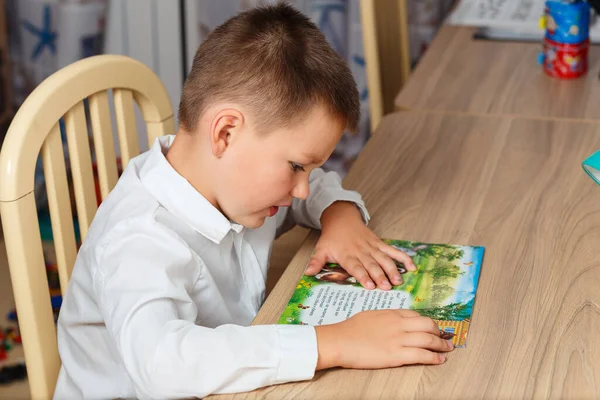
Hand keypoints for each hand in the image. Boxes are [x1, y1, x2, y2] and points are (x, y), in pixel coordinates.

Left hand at [307, 201, 415, 289]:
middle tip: (387, 287)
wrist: (341, 218)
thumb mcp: (321, 249)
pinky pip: (392, 251)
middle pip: (372, 264)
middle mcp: (361, 251)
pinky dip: (403, 258)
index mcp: (347, 255)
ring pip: (384, 259)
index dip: (363, 276)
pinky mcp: (379, 243)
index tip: (369, 285)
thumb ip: (316, 262)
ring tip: (399, 280)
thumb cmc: (332, 237)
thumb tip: (308, 273)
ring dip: (392, 269)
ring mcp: (372, 247)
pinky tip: (412, 266)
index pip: (356, 266)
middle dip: (380, 276)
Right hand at [314, 310, 452, 369]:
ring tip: (447, 349)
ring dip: (441, 345)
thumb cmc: (350, 329)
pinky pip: (422, 355)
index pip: (416, 315)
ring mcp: (399, 339)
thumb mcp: (370, 316)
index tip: (432, 328)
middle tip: (444, 337)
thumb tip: (393, 322)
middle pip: (428, 324)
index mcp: (392, 314)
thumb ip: (385, 318)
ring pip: (429, 339)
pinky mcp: (397, 355)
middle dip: (438, 331)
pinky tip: (439, 360)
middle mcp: (399, 324)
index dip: (427, 322)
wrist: (340, 340)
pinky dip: (434, 357)